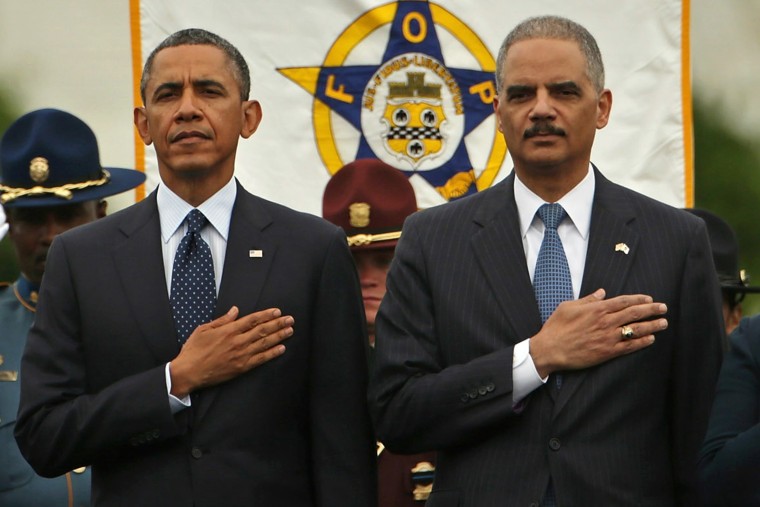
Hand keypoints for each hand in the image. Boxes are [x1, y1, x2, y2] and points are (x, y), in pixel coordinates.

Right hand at [169, 306, 293, 396]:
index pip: (252, 320)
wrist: (188, 372)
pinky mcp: (241, 368)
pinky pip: (261, 359)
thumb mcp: (204, 329)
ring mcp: (241, 355)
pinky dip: (272, 353)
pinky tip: (281, 348)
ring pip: (264, 343)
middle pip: (262, 330)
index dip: (266, 315)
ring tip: (290, 331)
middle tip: (290, 319)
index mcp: (228, 331)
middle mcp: (237, 342)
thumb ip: (222, 320)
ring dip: (279, 336)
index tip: (277, 312)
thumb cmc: (193, 350)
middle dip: (278, 324)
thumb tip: (235, 310)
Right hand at [529, 288, 666, 377]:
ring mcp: (608, 338)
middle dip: (651, 310)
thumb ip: (588, 299)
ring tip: (663, 323)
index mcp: (596, 309)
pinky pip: (629, 346)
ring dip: (652, 325)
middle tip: (663, 308)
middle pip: (634, 313)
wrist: (550, 350)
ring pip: (636, 330)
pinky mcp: (607, 352)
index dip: (639, 299)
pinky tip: (651, 339)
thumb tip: (602, 292)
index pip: (624, 301)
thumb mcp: (568, 307)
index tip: (649, 299)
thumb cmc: (556, 327)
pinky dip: (642, 342)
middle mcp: (605, 322)